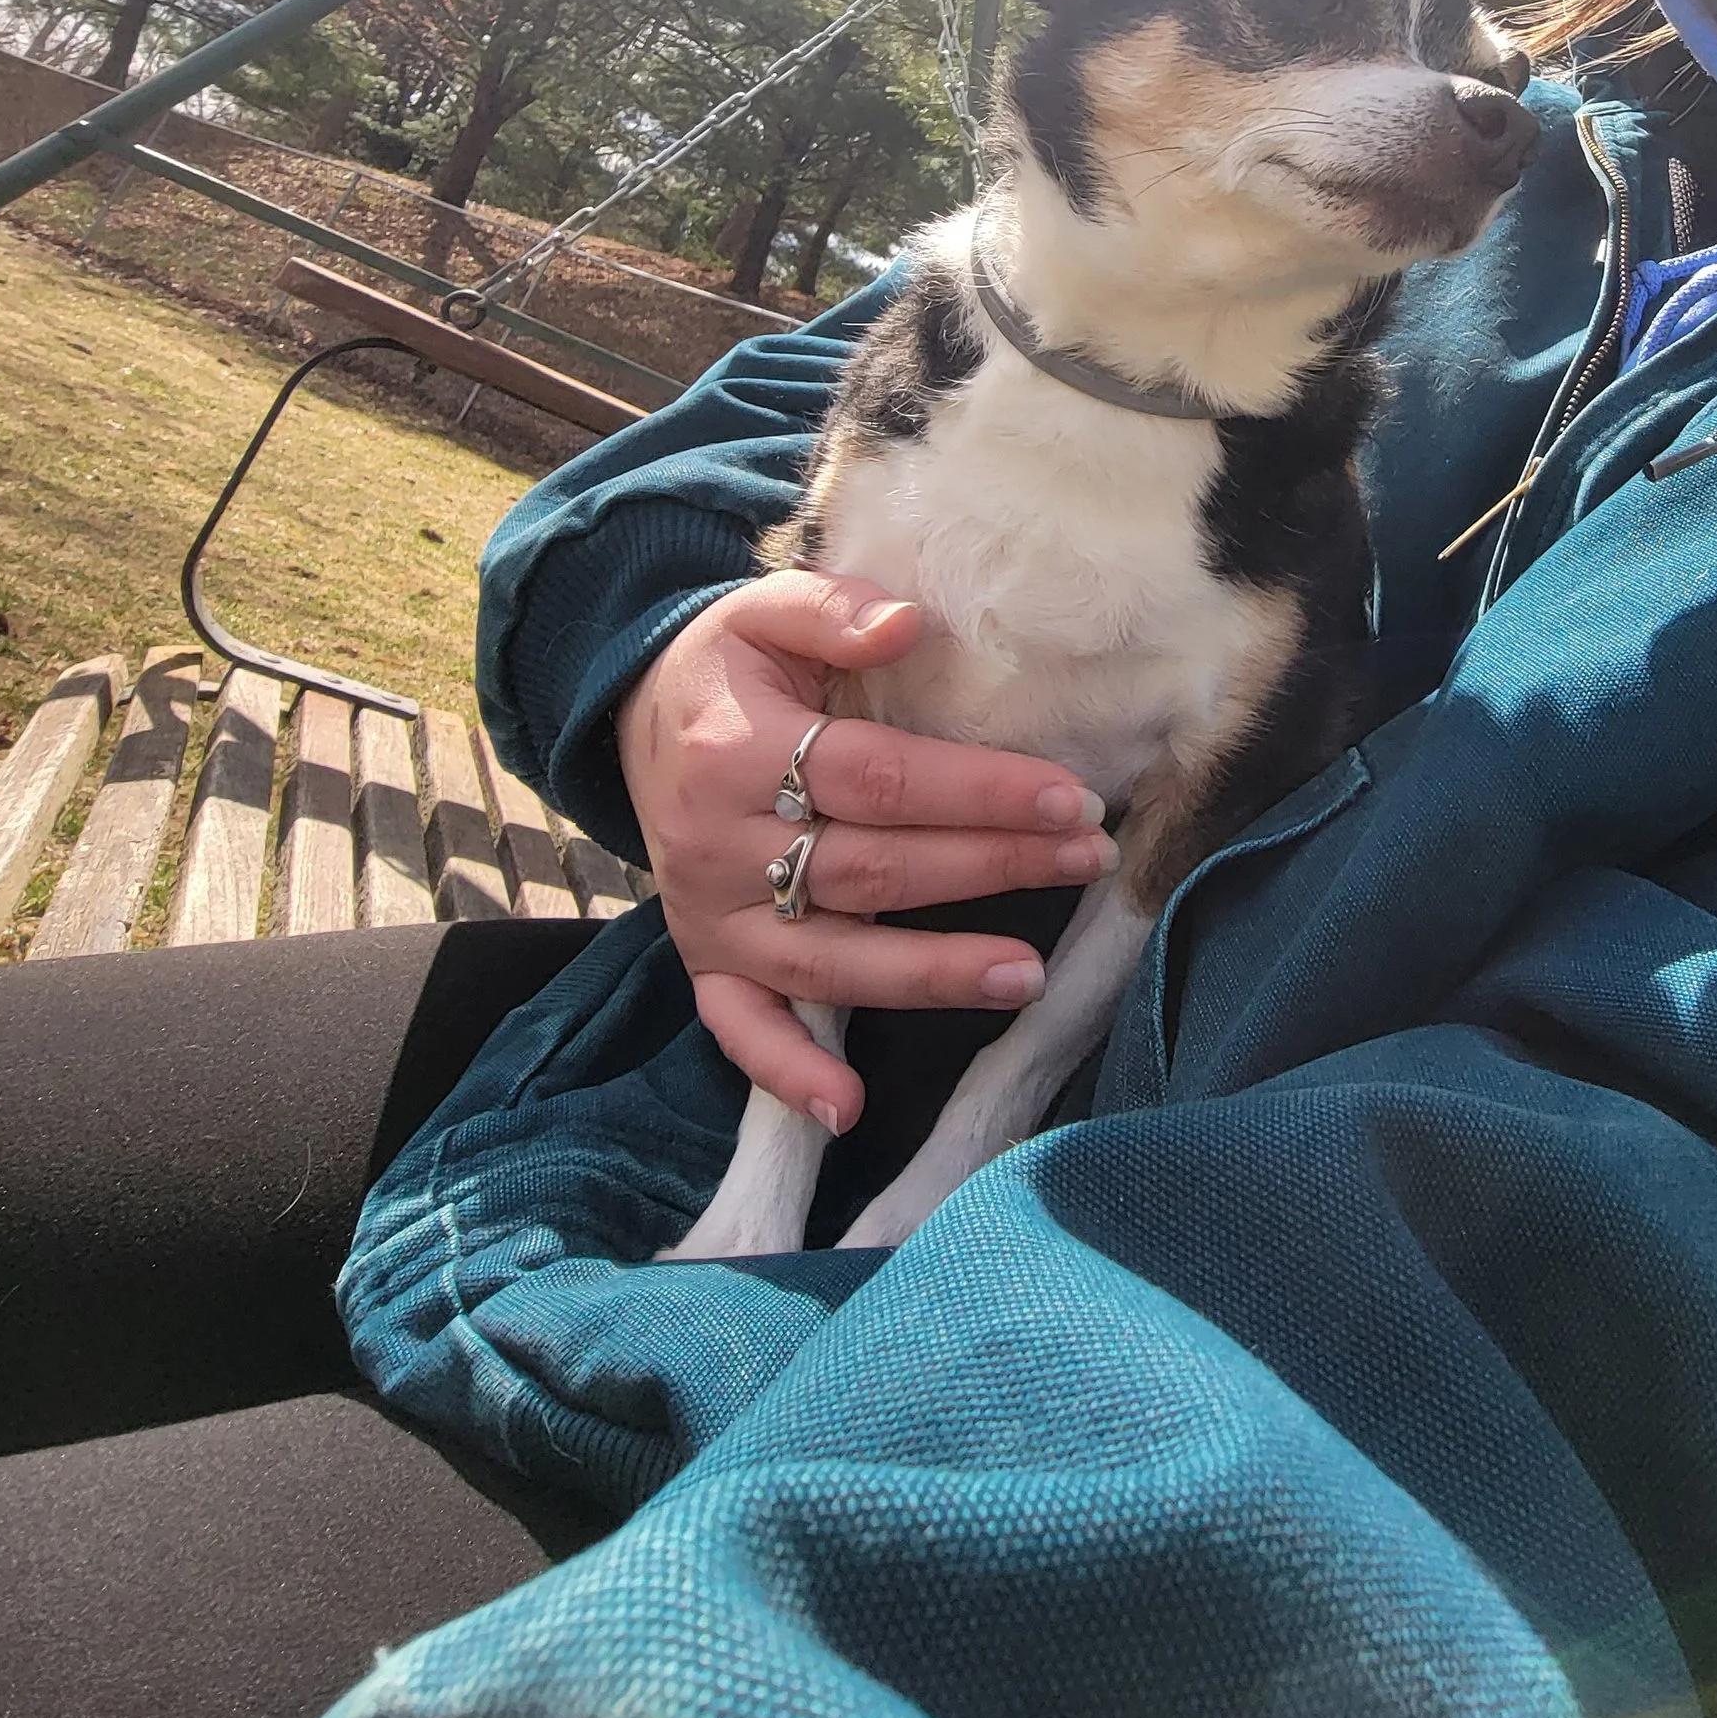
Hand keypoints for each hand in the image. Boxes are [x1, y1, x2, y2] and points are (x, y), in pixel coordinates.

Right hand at [615, 569, 1111, 1131]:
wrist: (630, 721)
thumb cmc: (724, 667)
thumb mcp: (762, 610)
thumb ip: (833, 610)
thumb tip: (907, 625)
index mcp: (739, 750)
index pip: (880, 778)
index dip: (977, 789)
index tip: (1067, 795)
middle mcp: (722, 844)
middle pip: (874, 868)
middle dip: (991, 866)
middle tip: (1087, 860)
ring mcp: (711, 914)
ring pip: (829, 960)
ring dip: (929, 975)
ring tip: (1024, 975)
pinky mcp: (706, 961)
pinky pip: (740, 1029)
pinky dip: (788, 1073)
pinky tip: (848, 1107)